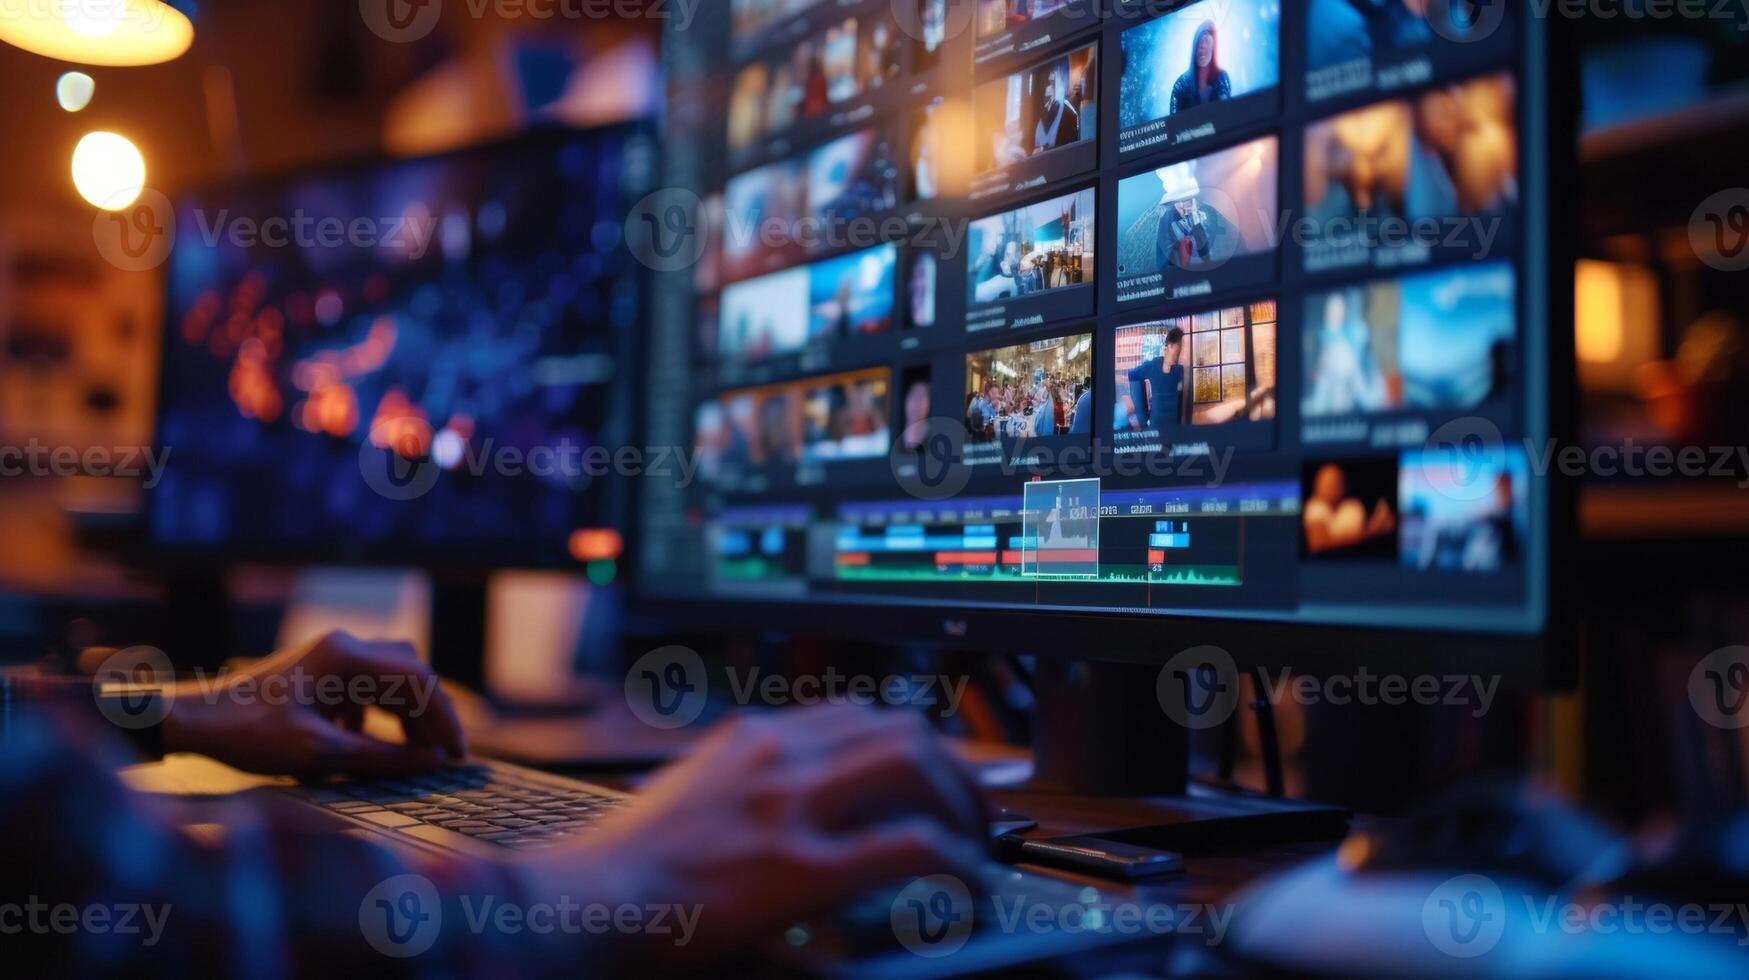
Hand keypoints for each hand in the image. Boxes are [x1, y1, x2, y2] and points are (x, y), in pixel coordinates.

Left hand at [162, 630, 465, 776]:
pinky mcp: (321, 672)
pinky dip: (383, 713)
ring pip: (393, 678)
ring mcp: (332, 656)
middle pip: (411, 673)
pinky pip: (369, 686)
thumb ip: (381, 757)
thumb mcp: (319, 752)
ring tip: (418, 753)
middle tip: (446, 754)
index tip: (457, 755)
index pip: (418, 680)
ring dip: (410, 714)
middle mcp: (344, 646)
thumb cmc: (250, 734)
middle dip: (432, 714)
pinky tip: (371, 741)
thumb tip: (431, 763)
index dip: (445, 718)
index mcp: (346, 657)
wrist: (195, 721)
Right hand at [521, 705, 988, 961]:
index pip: (855, 714)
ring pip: (914, 768)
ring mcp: (786, 808)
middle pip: (898, 730)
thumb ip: (734, 790)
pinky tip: (961, 885)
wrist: (574, 908)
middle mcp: (772, 758)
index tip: (932, 773)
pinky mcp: (797, 870)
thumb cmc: (615, 873)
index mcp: (747, 742)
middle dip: (952, 770)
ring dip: (960, 806)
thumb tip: (775, 813)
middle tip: (972, 815)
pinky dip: (951, 863)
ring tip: (975, 847)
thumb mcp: (682, 802)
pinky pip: (908, 848)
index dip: (910, 743)